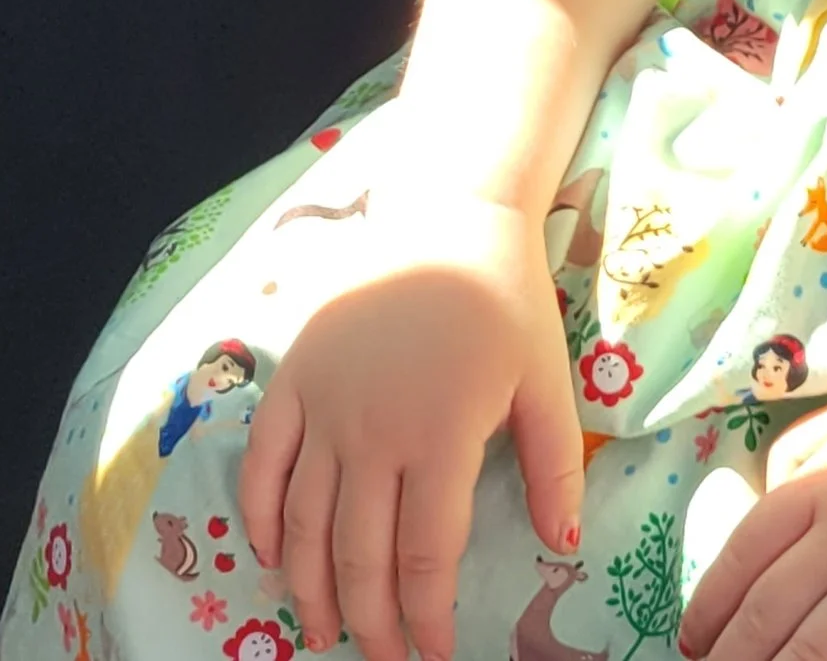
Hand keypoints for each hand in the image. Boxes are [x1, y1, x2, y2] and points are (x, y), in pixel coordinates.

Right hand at [240, 192, 584, 660]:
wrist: (448, 210)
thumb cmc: (504, 294)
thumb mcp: (547, 376)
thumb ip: (554, 466)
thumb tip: (564, 545)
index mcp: (440, 436)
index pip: (425, 557)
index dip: (425, 617)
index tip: (431, 654)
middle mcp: (372, 432)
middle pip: (358, 554)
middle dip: (369, 620)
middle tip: (379, 654)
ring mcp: (324, 406)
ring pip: (303, 523)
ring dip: (308, 586)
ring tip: (323, 627)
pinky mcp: (293, 378)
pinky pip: (264, 464)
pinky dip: (261, 517)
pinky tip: (272, 554)